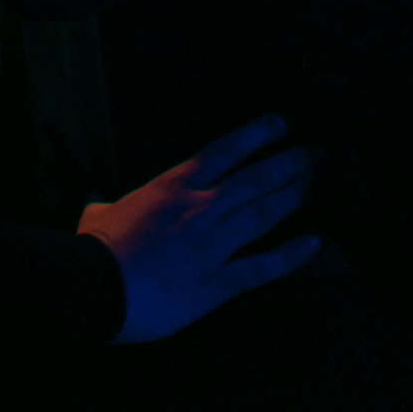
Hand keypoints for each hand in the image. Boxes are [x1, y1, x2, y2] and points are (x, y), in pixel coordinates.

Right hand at [77, 114, 318, 343]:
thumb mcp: (99, 216)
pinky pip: (262, 267)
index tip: (283, 123)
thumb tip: (98, 210)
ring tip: (315, 184)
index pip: (224, 150)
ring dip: (292, 197)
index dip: (257, 134)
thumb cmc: (96, 249)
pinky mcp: (218, 283)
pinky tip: (315, 244)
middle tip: (316, 154)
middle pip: (254, 178)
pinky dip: (291, 255)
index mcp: (173, 186)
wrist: (97, 288)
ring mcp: (212, 244)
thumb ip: (106, 207)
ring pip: (263, 214)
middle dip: (288, 163)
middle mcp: (200, 208)